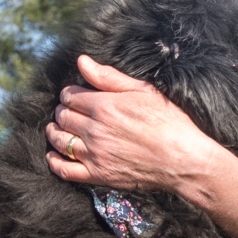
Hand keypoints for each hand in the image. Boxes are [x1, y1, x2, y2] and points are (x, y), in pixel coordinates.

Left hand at [45, 55, 218, 192]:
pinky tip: (55, 155)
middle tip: (69, 112)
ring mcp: (94, 155)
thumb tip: (82, 62)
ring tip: (59, 129)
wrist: (182, 160)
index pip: (70, 96)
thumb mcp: (142, 91)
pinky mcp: (98, 175)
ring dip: (54, 132)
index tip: (74, 96)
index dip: (69, 94)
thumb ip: (109, 77)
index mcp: (104, 106)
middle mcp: (94, 130)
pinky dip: (54, 162)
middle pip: (62, 117)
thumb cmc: (169, 123)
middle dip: (62, 111)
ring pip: (59, 141)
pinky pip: (64, 170)